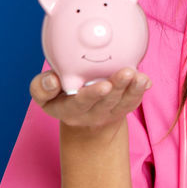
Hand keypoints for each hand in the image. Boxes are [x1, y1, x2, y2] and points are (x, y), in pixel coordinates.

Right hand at [29, 65, 152, 130]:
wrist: (81, 114)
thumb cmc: (60, 95)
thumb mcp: (44, 95)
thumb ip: (41, 87)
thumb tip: (52, 80)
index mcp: (68, 109)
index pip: (79, 103)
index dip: (91, 95)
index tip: (103, 85)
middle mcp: (90, 114)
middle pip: (106, 102)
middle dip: (117, 87)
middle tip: (126, 73)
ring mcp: (108, 112)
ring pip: (122, 102)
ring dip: (132, 88)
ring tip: (139, 76)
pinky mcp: (122, 109)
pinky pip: (133, 101)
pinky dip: (140, 90)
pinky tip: (145, 81)